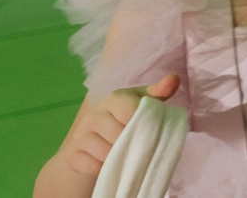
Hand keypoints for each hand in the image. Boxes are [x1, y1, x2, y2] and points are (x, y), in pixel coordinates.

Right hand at [50, 72, 178, 180]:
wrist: (96, 136)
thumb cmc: (126, 115)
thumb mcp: (143, 102)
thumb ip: (159, 92)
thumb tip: (173, 79)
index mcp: (114, 99)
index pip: (131, 113)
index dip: (144, 125)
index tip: (151, 131)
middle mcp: (93, 115)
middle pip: (119, 135)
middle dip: (133, 144)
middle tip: (140, 146)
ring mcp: (80, 135)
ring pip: (106, 153)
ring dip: (120, 157)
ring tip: (126, 153)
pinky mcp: (73, 155)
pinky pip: (94, 167)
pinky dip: (105, 168)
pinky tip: (111, 162)